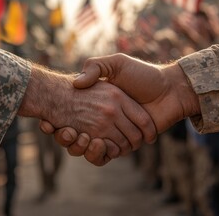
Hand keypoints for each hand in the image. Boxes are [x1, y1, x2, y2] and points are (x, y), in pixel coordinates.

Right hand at [41, 54, 199, 163]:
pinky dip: (96, 154)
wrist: (170, 89)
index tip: (48, 121)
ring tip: (73, 134)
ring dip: (77, 146)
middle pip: (77, 134)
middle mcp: (106, 119)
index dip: (59, 120)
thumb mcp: (117, 63)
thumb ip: (96, 67)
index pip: (74, 114)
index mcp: (102, 102)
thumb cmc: (144, 75)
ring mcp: (115, 132)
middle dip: (65, 136)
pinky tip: (91, 142)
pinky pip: (106, 155)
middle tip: (61, 130)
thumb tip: (75, 83)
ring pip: (88, 146)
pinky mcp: (125, 144)